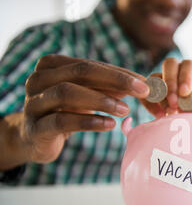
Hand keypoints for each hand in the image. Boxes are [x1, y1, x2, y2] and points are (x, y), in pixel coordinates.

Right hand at [21, 54, 149, 162]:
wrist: (34, 139)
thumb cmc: (66, 111)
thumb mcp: (88, 96)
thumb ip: (110, 88)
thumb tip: (145, 86)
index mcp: (52, 65)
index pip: (91, 64)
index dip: (120, 73)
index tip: (145, 83)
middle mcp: (39, 79)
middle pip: (80, 72)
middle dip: (115, 81)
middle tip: (141, 92)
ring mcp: (34, 103)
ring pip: (68, 93)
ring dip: (101, 101)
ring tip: (125, 110)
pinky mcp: (35, 128)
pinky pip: (62, 121)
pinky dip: (88, 121)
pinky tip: (109, 125)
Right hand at [141, 58, 191, 117]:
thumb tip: (184, 97)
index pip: (188, 65)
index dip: (185, 77)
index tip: (185, 93)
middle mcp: (179, 71)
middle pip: (169, 65)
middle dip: (170, 83)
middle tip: (174, 103)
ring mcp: (166, 81)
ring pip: (156, 78)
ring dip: (160, 94)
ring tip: (169, 111)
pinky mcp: (157, 93)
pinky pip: (149, 93)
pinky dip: (151, 103)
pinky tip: (160, 115)